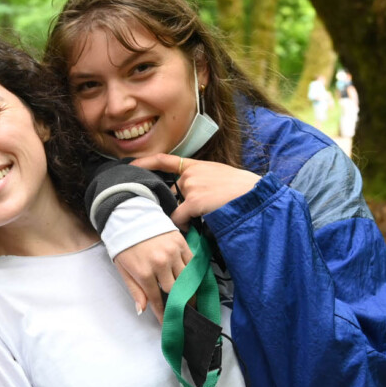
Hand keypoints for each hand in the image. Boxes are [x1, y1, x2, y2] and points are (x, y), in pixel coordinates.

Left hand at [113, 230, 190, 321]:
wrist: (129, 218)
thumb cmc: (124, 246)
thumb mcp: (123, 269)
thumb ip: (135, 290)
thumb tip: (142, 310)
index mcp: (144, 272)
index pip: (157, 298)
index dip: (163, 313)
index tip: (168, 323)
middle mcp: (160, 263)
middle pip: (176, 290)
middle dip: (181, 304)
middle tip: (185, 314)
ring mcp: (172, 252)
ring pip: (187, 278)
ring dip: (190, 291)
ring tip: (193, 301)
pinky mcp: (181, 242)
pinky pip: (191, 262)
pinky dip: (193, 273)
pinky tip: (194, 281)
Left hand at [132, 154, 259, 228]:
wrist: (256, 195)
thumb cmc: (243, 190)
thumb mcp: (222, 178)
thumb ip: (203, 182)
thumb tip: (189, 198)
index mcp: (198, 166)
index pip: (165, 159)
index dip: (145, 162)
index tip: (129, 165)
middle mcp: (191, 173)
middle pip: (171, 193)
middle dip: (175, 205)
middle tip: (190, 213)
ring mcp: (191, 186)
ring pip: (174, 208)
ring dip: (182, 217)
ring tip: (203, 218)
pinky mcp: (194, 201)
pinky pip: (178, 219)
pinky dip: (183, 226)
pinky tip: (193, 227)